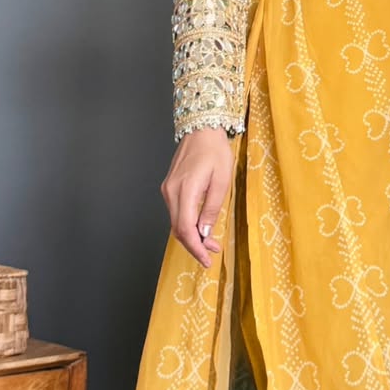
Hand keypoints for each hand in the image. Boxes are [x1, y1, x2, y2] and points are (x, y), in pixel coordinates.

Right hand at [161, 126, 235, 267]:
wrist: (201, 129)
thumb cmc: (215, 151)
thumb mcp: (222, 181)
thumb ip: (211, 208)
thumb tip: (204, 232)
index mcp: (185, 191)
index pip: (185, 229)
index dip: (196, 248)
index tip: (207, 260)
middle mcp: (171, 192)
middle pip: (178, 229)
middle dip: (195, 246)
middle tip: (211, 254)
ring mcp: (168, 190)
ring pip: (176, 222)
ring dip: (191, 236)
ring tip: (210, 241)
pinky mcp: (169, 187)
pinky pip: (176, 212)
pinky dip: (187, 224)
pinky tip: (200, 226)